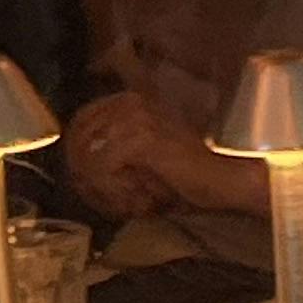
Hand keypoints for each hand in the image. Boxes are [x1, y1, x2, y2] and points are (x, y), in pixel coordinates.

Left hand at [63, 88, 221, 219]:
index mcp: (128, 100)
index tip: (89, 184)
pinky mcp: (139, 139)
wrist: (225, 179)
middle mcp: (128, 101)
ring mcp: (134, 117)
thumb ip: (113, 151)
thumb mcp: (144, 157)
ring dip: (100, 185)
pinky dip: (111, 190)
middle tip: (104, 199)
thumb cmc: (190, 175)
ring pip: (87, 154)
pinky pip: (101, 167)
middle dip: (85, 173)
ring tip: (124, 203)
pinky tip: (135, 201)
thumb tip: (77, 164)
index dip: (78, 156)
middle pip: (78, 137)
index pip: (80, 121)